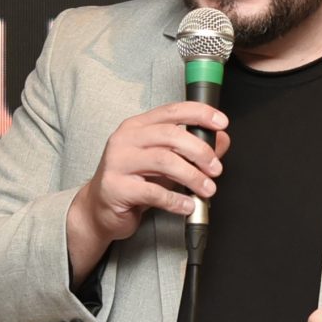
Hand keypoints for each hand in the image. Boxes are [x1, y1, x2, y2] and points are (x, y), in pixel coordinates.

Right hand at [67, 101, 231, 275]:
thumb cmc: (133, 183)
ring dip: (192, 176)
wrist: (99, 210)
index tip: (221, 122)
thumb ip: (192, 150)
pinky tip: (187, 205)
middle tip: (215, 168)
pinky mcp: (116, 187)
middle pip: (170, 135)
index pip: (172, 111)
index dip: (199, 113)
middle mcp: (125, 139)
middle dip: (200, 151)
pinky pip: (153, 192)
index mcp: (137, 126)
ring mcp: (118, 162)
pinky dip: (176, 200)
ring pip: (164, 161)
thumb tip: (221, 140)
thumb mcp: (165, 163)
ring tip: (206, 189)